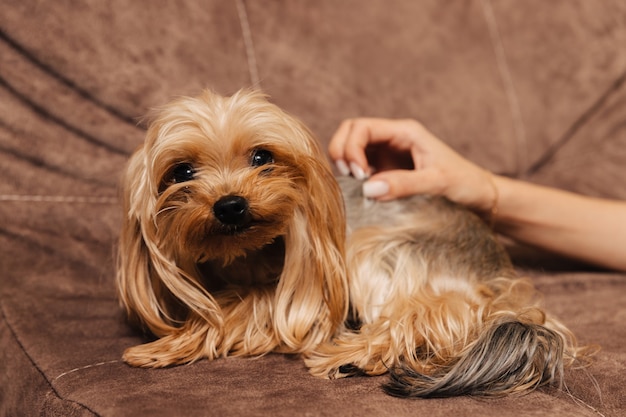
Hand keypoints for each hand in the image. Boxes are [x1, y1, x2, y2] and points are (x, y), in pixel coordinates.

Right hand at [328, 118, 496, 211]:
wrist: (480, 196)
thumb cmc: (464, 184)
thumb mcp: (436, 184)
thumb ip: (403, 185)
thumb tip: (367, 189)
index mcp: (405, 131)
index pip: (362, 127)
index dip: (351, 148)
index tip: (359, 175)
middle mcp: (393, 138)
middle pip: (351, 131)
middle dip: (342, 151)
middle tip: (350, 177)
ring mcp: (388, 153)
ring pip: (352, 148)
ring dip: (345, 163)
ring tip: (355, 186)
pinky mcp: (387, 170)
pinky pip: (361, 167)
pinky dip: (353, 177)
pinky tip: (362, 192)